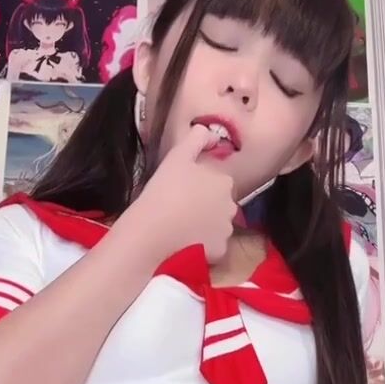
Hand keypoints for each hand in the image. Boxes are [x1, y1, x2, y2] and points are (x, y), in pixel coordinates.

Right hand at [127, 124, 237, 263]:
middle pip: (220, 205)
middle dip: (207, 207)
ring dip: (206, 227)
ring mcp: (226, 231)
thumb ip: (196, 139)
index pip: (218, 183)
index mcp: (224, 181)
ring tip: (183, 229)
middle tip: (182, 210)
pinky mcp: (219, 252)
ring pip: (218, 227)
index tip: (183, 192)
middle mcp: (231, 205)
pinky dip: (204, 247)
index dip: (201, 187)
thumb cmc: (163, 191)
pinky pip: (213, 248)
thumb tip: (209, 131)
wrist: (152, 231)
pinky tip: (187, 244)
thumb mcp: (177, 156)